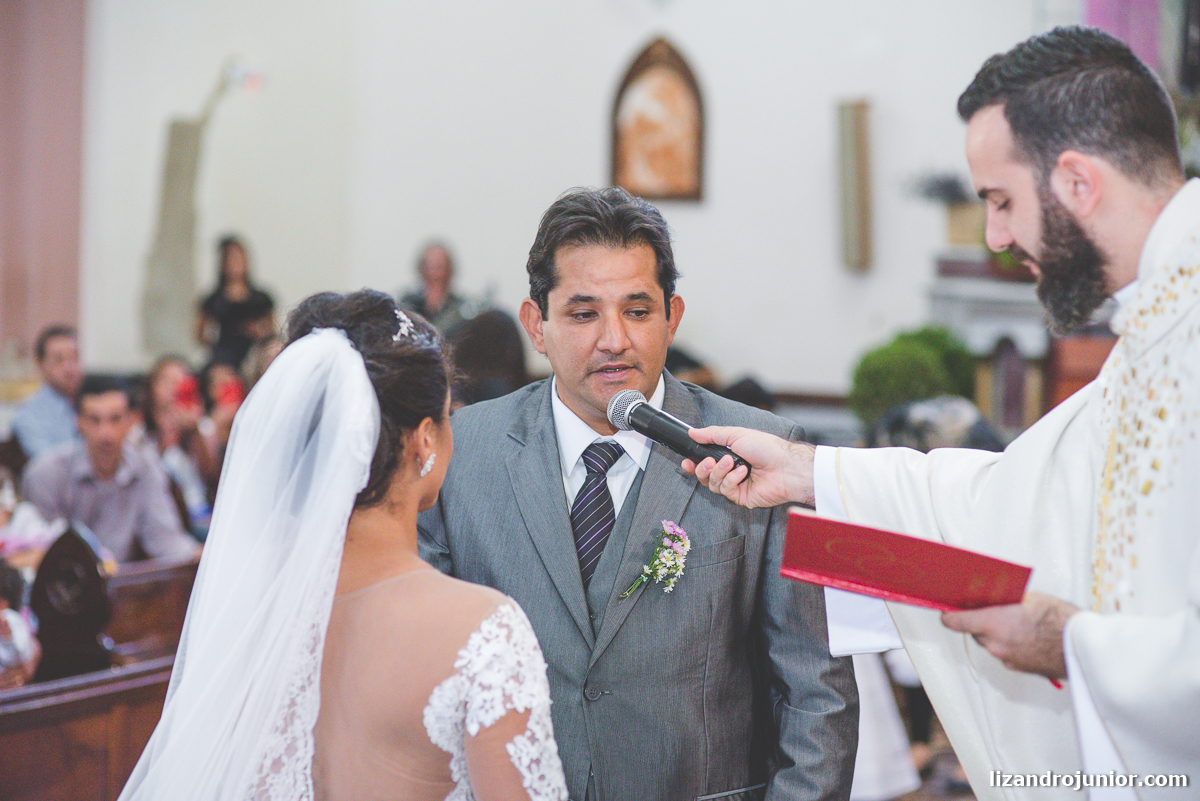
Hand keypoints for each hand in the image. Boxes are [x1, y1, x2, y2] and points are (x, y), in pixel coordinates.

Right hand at [682, 426, 814, 508]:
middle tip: (709, 461)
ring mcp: (736, 484)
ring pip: (712, 484)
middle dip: (702, 468)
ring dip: (719, 472)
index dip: (693, 463)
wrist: (785, 466)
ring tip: (732, 463)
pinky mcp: (741, 497)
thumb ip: (712, 434)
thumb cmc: (767, 448)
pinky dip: (731, 480)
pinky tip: (743, 473)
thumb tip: (692, 432)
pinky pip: (725, 491)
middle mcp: (731, 470)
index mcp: (729, 454)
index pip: (704, 461)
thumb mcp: (736, 435)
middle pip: (704, 475)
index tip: (687, 461)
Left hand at [941, 591, 1078, 679]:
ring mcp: (1006, 658)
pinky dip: (1009, 644)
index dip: (949, 615)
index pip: (955, 621)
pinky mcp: (1018, 667)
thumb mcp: (1028, 597)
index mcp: (992, 624)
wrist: (1081, 648)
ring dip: (996, 633)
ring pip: (991, 642)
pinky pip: (1005, 652)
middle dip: (980, 621)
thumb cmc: (1059, 620)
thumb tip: (991, 595)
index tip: (945, 612)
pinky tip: (1025, 635)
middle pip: (975, 631)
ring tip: (1016, 622)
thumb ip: (1003, 598)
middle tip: (992, 609)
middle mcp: (995, 644)